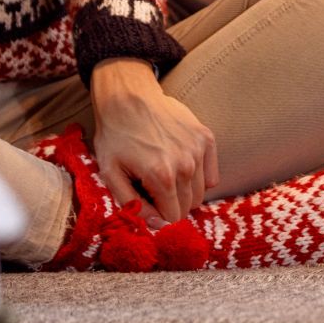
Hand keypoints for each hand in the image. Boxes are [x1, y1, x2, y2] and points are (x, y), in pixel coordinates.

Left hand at [88, 62, 216, 222]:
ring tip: (165, 174)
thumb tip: (157, 225)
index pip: (173, 217)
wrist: (128, 97)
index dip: (159, 215)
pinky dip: (199, 177)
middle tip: (152, 188)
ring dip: (184, 191)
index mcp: (162, 177)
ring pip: (201, 193)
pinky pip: (211, 175)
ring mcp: (199, 150)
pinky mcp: (206, 138)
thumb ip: (133, 205)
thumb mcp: (111, 174)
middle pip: (188, 206)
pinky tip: (180, 165)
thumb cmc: (115, 136)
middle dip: (171, 204)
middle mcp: (186, 165)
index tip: (148, 203)